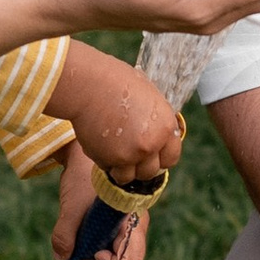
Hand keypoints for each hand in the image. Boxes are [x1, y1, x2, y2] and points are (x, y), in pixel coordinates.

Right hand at [50, 44, 182, 192]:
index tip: (150, 155)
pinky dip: (103, 161)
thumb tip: (156, 132)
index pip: (171, 158)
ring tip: (111, 151)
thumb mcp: (148, 96)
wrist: (89, 85)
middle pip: (149, 172)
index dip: (159, 157)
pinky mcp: (107, 159)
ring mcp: (129, 155)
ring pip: (127, 177)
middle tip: (127, 152)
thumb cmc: (116, 82)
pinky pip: (107, 169)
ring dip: (120, 168)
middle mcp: (151, 145)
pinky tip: (99, 141)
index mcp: (165, 127)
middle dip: (139, 166)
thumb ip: (155, 119)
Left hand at [51, 141, 147, 259]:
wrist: (82, 161)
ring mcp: (122, 234)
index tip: (93, 256)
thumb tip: (62, 258)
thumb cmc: (82, 177)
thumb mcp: (72, 205)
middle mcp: (132, 230)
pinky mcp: (111, 235)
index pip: (131, 259)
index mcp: (132, 221)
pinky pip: (108, 259)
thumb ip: (66, 232)